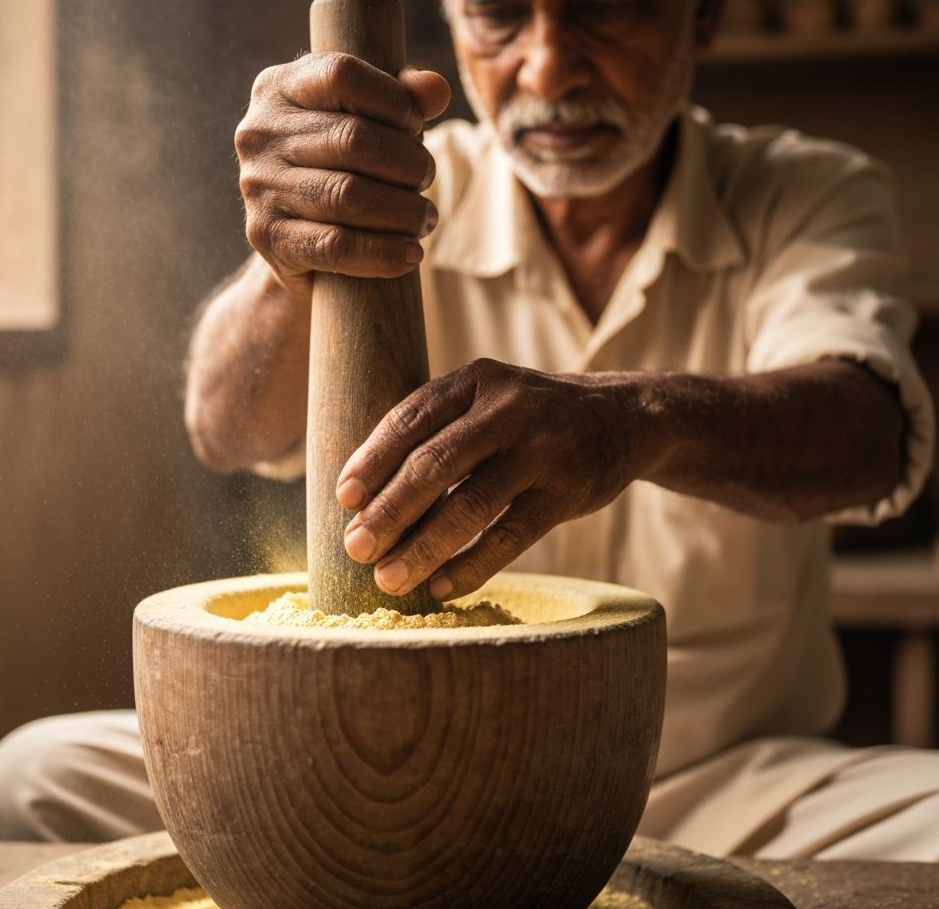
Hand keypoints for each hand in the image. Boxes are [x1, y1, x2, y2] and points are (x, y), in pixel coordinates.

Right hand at [235, 55, 449, 292]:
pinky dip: (383, 253)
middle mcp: (259, 133)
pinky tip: (410, 254)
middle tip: (427, 179)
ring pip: (348, 195)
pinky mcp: (267, 237)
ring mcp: (258, 187)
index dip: (394, 100)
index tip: (416, 127)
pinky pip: (336, 245)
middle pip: (353, 139)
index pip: (342, 75)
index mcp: (278, 88)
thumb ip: (403, 99)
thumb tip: (436, 90)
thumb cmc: (339, 166)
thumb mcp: (365, 122)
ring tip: (425, 219)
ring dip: (404, 212)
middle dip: (407, 162)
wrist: (293, 239)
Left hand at [334, 359, 651, 600]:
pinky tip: (442, 588)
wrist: (622, 418)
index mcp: (475, 380)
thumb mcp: (488, 399)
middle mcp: (506, 408)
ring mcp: (541, 449)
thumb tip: (365, 497)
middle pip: (434, 464)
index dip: (372, 460)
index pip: (410, 418)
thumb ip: (438, 429)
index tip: (344, 499)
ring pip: (471, 504)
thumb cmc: (530, 419)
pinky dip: (472, 565)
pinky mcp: (567, 491)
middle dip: (389, 511)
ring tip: (389, 580)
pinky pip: (510, 536)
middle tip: (356, 549)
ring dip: (424, 547)